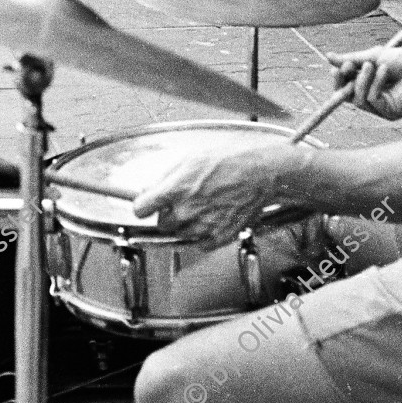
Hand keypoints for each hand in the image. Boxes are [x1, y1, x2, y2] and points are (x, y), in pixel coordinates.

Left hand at [128, 148, 293, 246]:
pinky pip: (200, 243)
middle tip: (182, 201)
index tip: (147, 204)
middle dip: (167, 213)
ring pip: (180, 234)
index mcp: (175, 189)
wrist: (260, 172)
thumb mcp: (190, 159)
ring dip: (185, 224)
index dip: (143, 205)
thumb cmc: (229, 160)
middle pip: (161, 224)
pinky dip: (202, 234)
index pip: (141, 209)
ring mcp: (203, 226)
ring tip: (202, 206)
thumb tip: (150, 188)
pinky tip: (212, 217)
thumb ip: (166, 177)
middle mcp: (186, 211)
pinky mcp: (219, 237)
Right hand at [325, 46, 401, 119]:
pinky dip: (375, 84)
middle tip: (342, 69)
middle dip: (341, 83)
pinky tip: (385, 71)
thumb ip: (351, 59)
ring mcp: (381, 107)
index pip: (345, 85)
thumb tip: (327, 56)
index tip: (335, 66)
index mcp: (369, 83)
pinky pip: (371, 100)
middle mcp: (373, 97)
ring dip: (361, 80)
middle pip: (346, 97)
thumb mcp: (373, 57)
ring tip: (371, 65)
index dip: (338, 78)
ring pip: (357, 99)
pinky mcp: (390, 113)